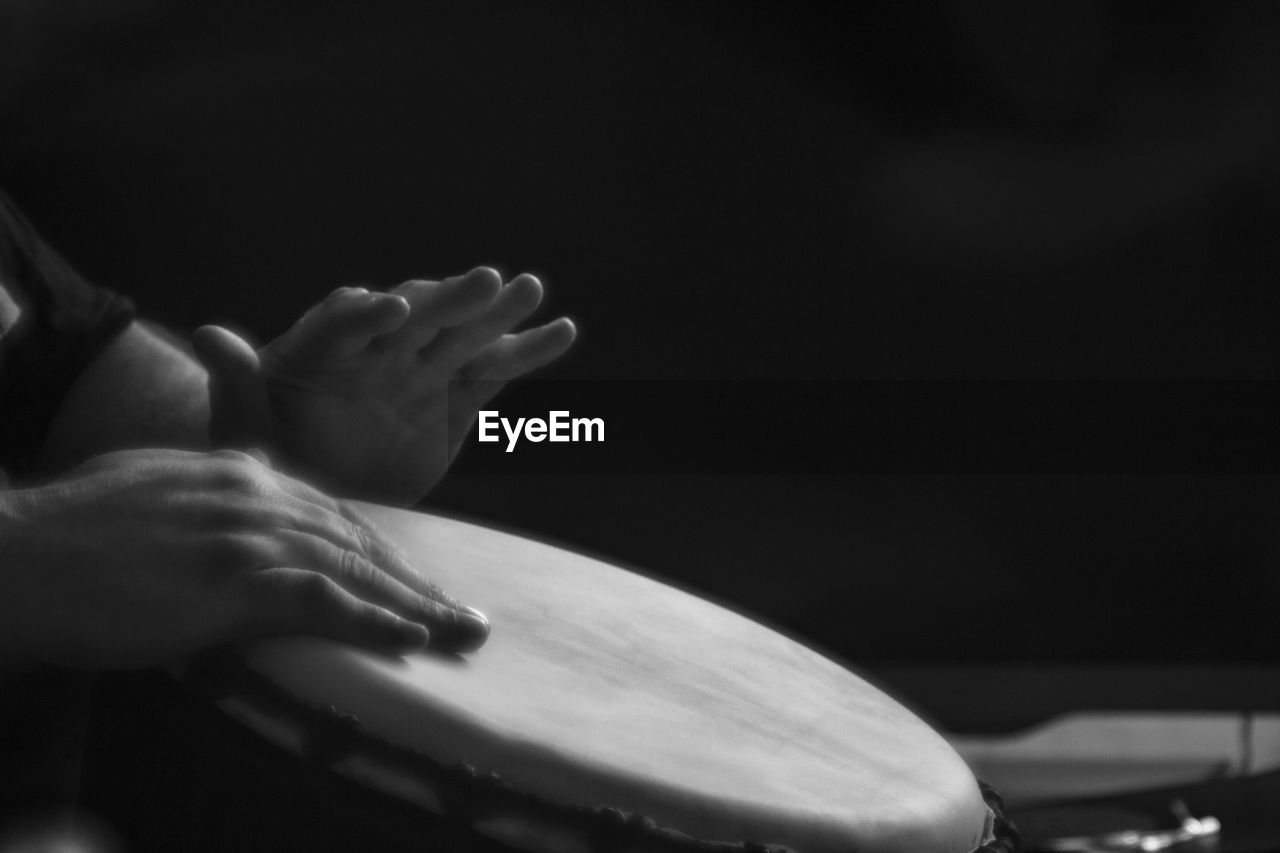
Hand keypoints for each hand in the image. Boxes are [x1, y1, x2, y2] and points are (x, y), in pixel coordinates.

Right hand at [0, 449, 488, 668]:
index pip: (334, 515)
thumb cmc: (76, 531)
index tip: (416, 581)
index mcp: (242, 474)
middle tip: (464, 613)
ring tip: (462, 633)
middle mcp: (257, 497)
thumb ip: (213, 494)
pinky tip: (413, 640)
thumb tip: (245, 498)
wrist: (20, 553)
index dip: (382, 553)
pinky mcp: (231, 582)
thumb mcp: (158, 487)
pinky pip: (322, 602)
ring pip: (353, 570)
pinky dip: (372, 622)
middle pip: (358, 541)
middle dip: (416, 581)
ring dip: (416, 606)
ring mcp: (247, 537)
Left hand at [193, 267, 575, 504]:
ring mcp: (419, 371)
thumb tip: (206, 335)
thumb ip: (235, 384)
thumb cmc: (268, 461)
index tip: (392, 312)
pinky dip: (526, 352)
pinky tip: (561, 331)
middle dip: (448, 300)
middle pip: (415, 317)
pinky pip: (493, 371)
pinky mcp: (454, 398)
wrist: (314, 497)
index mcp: (318, 352)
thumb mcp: (242, 434)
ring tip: (531, 290)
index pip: (340, 324)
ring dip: (497, 312)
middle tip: (486, 281)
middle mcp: (375, 350)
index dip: (365, 315)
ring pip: (462, 334)